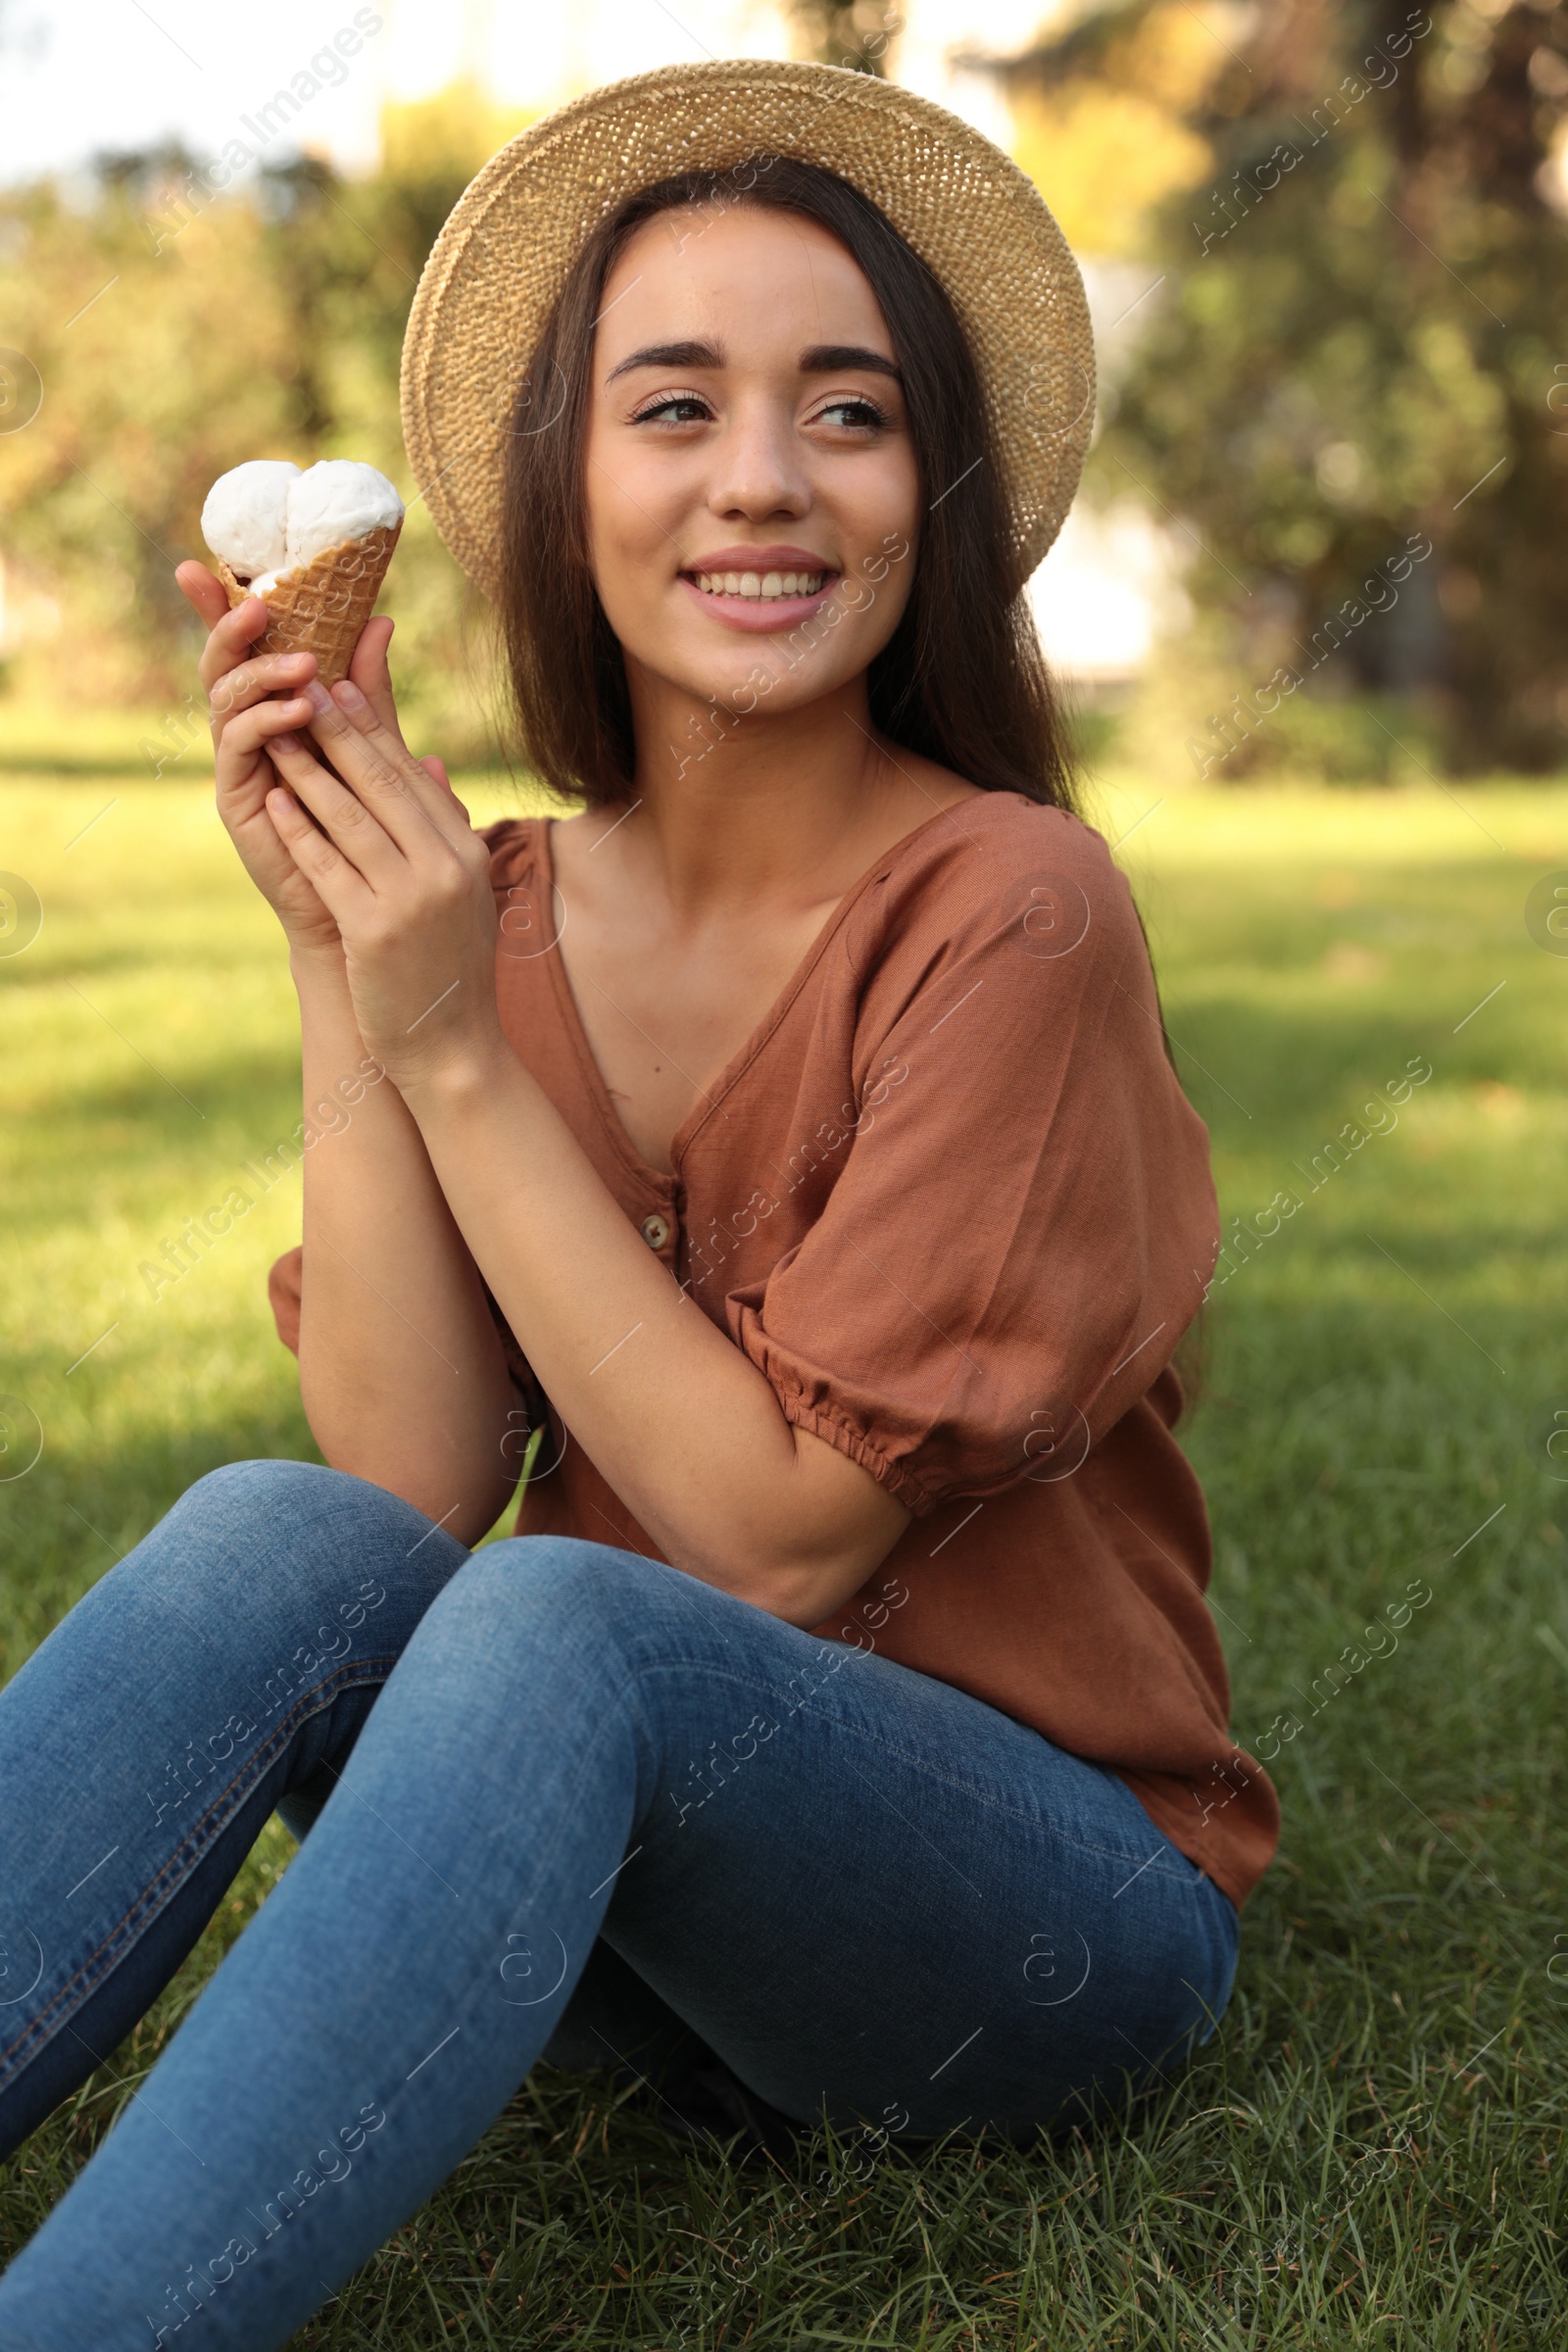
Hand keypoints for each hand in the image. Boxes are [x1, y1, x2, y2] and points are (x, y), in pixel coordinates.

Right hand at [175, 563, 430, 971]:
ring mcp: (239, 762)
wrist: (359, 911)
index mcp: (276, 709)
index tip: (205, 561)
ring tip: (303, 665)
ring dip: (260, 674)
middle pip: (222, 662)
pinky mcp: (238, 797)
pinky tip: (297, 712)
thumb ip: (368, 688)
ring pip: (225, 698)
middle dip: (228, 625)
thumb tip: (380, 619)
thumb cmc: (370, 829)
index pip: (246, 647)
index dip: (222, 605)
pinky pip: (238, 746)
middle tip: (256, 601)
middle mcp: (249, 730)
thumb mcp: (373, 747)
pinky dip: (265, 722)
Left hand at [260, 675, 503, 1092]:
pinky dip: (299, 831)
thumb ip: (443, 828)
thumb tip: (429, 764)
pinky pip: (328, 866)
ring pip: (350, 818)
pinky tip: (273, 801)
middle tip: (300, 686)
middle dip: (337, 731)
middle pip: (382, 784)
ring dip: (308, 771)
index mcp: (467, 853)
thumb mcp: (461, 892)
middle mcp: (446, 868)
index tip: (341, 685)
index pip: (413, 776)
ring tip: (274, 734)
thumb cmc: (451, 970)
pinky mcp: (374, 930)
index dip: (374, 727)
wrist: (452, 1048)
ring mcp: (412, 899)